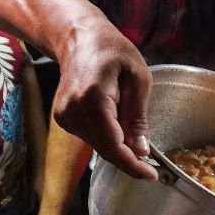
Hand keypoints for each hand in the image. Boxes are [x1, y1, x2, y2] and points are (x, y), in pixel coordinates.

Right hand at [52, 21, 154, 180]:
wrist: (79, 39)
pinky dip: (107, 136)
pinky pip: (91, 137)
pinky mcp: (63, 118)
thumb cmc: (112, 51)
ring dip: (118, 144)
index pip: (112, 144)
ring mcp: (64, 116)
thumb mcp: (138, 78)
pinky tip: (115, 117)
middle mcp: (73, 110)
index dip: (132, 165)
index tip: (151, 176)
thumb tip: (141, 150)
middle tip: (151, 161)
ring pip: (98, 145)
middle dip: (129, 157)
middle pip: (105, 149)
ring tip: (128, 117)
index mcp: (93, 98)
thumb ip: (137, 117)